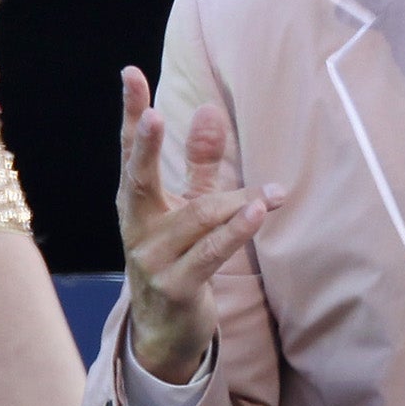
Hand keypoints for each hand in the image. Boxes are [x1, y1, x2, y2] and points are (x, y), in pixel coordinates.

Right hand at [117, 67, 284, 384]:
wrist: (165, 332)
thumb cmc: (178, 257)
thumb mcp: (188, 206)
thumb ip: (199, 162)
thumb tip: (208, 108)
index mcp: (135, 204)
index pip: (130, 152)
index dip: (131, 113)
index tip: (131, 74)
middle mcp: (137, 228)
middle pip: (139, 180)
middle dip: (147, 146)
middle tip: (156, 115)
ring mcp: (153, 260)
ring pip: (198, 218)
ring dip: (237, 202)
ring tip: (274, 192)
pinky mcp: (178, 287)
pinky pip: (212, 253)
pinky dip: (238, 231)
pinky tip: (262, 210)